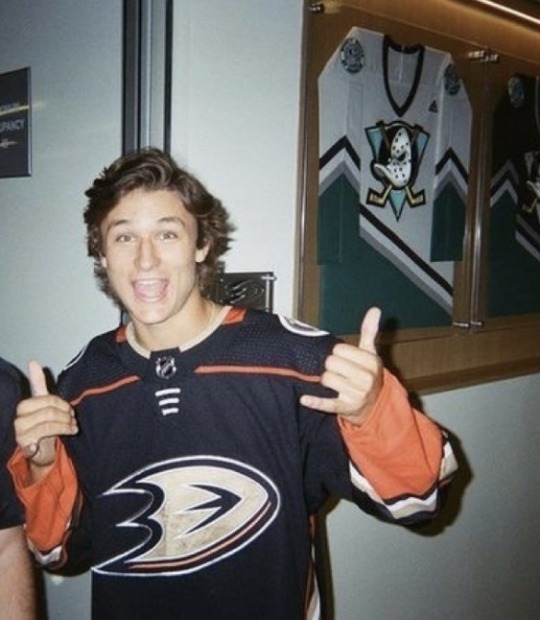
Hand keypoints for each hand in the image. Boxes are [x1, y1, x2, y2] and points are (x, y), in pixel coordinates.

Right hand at [14, 361, 77, 471]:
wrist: (40, 450)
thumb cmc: (42, 423)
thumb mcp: (43, 403)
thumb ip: (38, 383)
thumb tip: (33, 361)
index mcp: (24, 406)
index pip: (47, 399)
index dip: (62, 404)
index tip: (70, 410)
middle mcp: (19, 419)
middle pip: (48, 412)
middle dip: (65, 416)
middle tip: (73, 420)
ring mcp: (20, 434)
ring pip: (48, 425)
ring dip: (65, 426)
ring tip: (73, 428)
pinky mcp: (25, 448)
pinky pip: (38, 442)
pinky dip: (50, 439)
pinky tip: (59, 439)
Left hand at [300, 307, 382, 425]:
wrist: (374, 404)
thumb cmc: (368, 373)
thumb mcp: (371, 353)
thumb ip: (369, 331)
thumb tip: (375, 308)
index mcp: (372, 362)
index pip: (340, 350)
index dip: (337, 352)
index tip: (343, 357)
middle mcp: (366, 379)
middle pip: (331, 363)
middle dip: (331, 365)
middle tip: (338, 370)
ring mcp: (356, 395)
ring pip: (326, 379)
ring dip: (326, 379)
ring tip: (335, 381)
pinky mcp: (345, 408)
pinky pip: (326, 404)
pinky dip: (315, 402)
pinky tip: (304, 399)